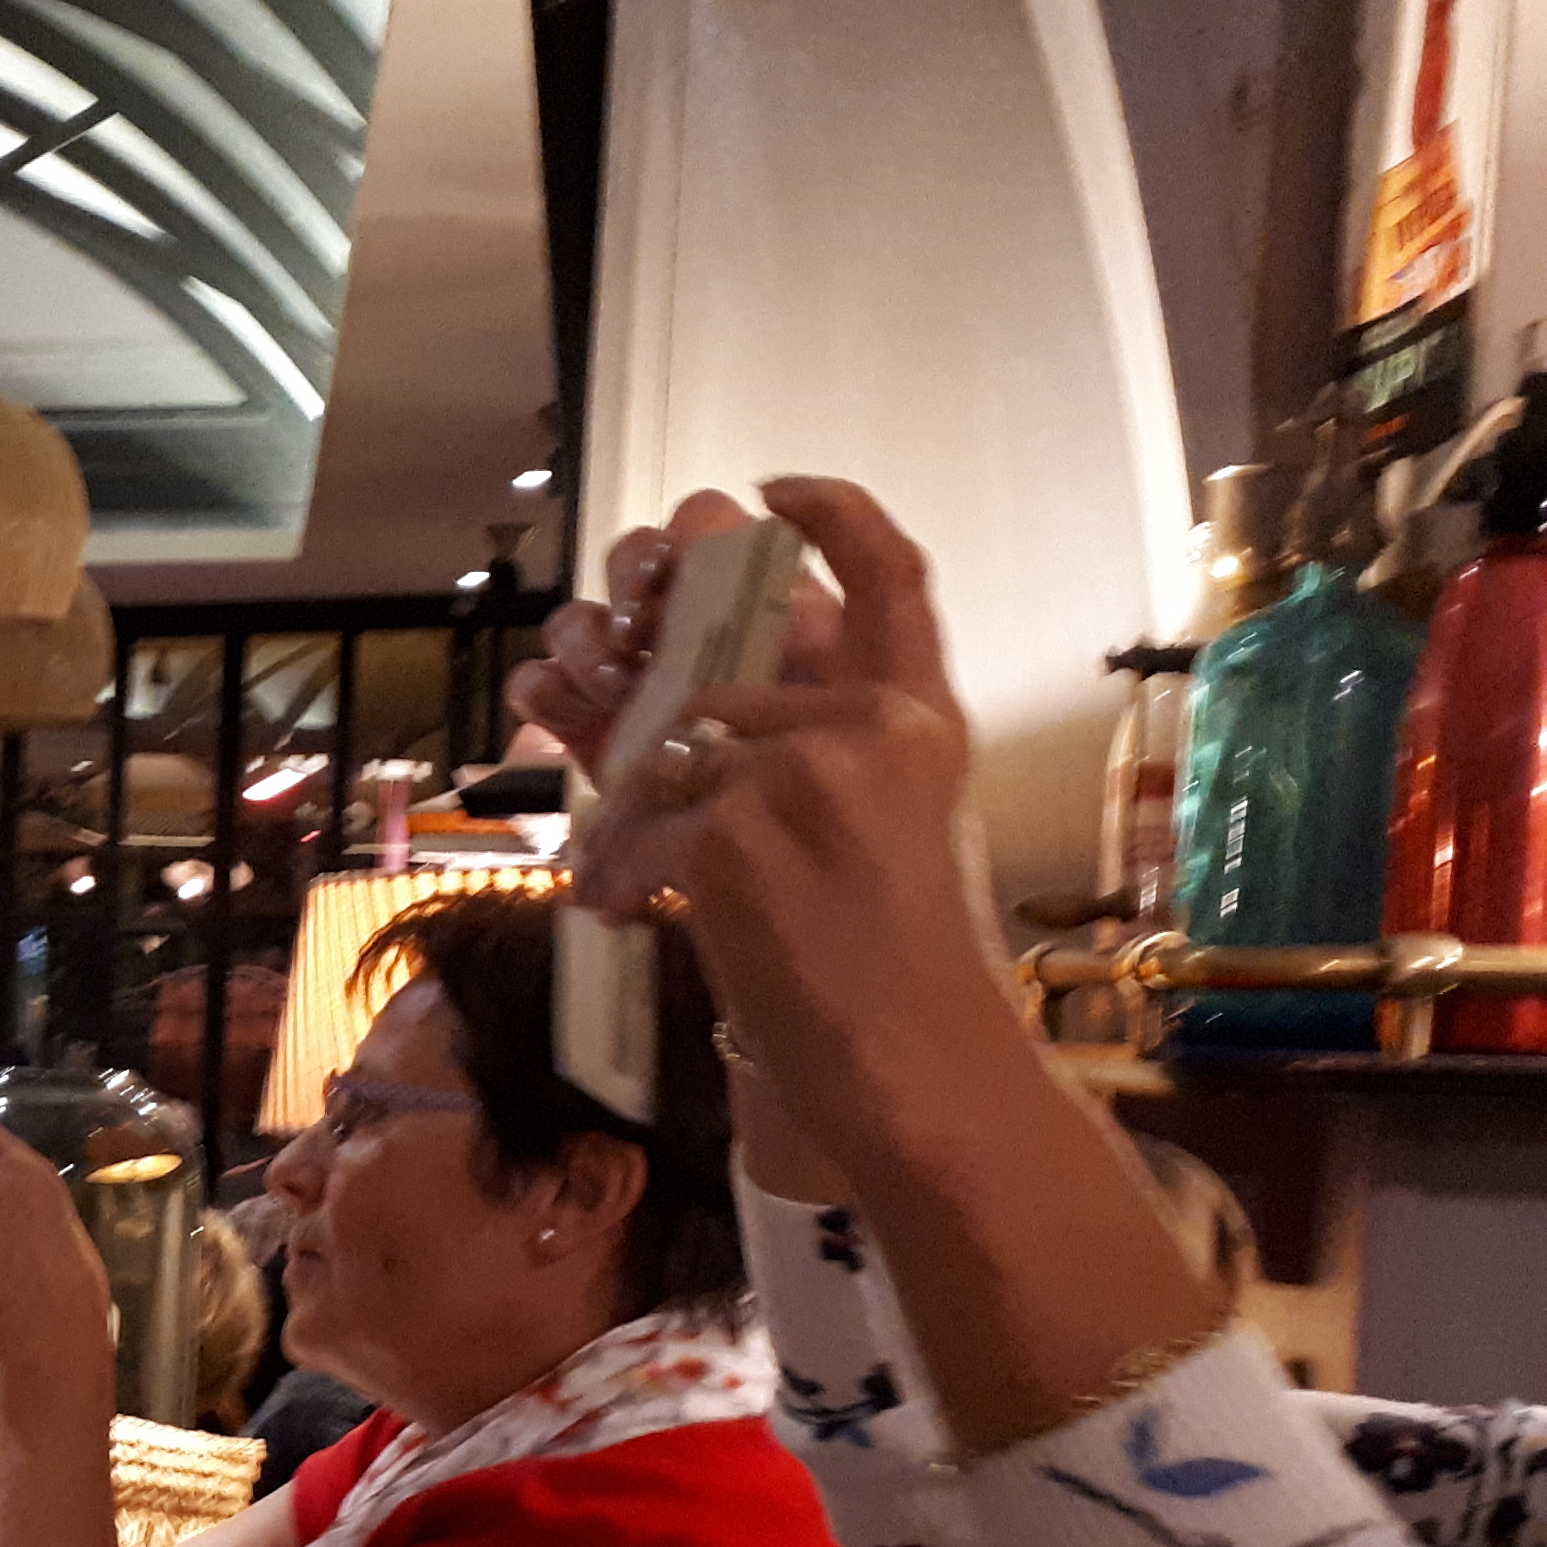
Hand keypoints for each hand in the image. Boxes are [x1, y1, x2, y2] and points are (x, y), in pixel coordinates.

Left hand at [574, 478, 1009, 1107]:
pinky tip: (634, 915)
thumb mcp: (885, 824)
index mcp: (924, 715)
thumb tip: (694, 712)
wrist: (905, 1057)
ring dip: (633, 823)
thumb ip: (815, 751)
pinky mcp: (742, 821)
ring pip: (667, 756)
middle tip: (625, 793)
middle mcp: (876, 722)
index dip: (832, 515)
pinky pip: (639, 823)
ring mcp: (809, 765)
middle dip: (650, 740)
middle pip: (717, 690)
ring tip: (643, 888)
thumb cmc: (890, 960)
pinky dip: (622, 873)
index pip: (891, 574)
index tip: (767, 490)